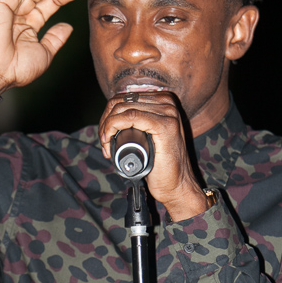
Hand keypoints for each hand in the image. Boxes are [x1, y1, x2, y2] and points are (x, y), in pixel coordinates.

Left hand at [99, 91, 209, 220]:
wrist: (177, 184)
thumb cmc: (160, 165)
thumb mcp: (147, 137)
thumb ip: (137, 123)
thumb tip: (110, 117)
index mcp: (163, 101)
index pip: (123, 98)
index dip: (107, 115)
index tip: (104, 135)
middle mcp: (167, 102)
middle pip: (121, 102)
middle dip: (105, 122)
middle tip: (104, 142)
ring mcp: (168, 113)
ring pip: (123, 108)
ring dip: (107, 126)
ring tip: (107, 145)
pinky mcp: (165, 125)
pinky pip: (130, 116)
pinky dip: (113, 126)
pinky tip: (109, 140)